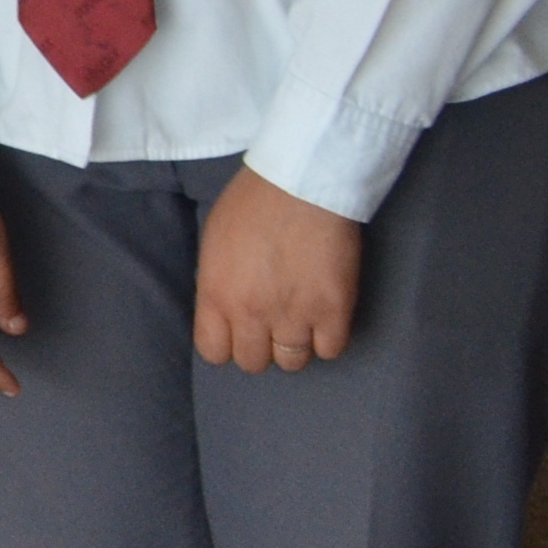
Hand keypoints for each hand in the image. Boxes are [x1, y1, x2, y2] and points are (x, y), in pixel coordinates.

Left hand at [193, 168, 362, 372]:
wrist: (299, 185)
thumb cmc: (251, 204)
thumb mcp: (213, 244)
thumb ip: (218, 283)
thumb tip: (224, 309)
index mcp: (216, 295)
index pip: (213, 351)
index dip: (227, 345)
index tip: (238, 333)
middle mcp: (251, 314)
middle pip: (253, 362)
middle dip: (261, 347)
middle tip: (271, 325)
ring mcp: (294, 316)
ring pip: (293, 361)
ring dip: (295, 345)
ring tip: (300, 321)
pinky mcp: (334, 311)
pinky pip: (331, 350)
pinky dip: (328, 339)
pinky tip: (325, 318)